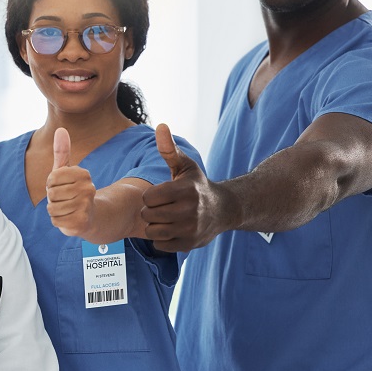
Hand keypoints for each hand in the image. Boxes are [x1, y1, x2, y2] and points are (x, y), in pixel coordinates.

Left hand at [45, 127, 96, 236]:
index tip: (61, 186)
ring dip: (55, 210)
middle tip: (64, 199)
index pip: (52, 177)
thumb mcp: (65, 171)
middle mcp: (88, 188)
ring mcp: (86, 206)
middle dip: (52, 198)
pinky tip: (68, 218)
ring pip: (52, 207)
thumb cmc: (72, 191)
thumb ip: (62, 151)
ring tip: (66, 208)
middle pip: (51, 193)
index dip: (51, 184)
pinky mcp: (81, 222)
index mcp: (83, 174)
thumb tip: (60, 129)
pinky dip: (57, 221)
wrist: (88, 217)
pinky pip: (55, 220)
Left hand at [141, 123, 226, 250]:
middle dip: (150, 211)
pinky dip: (161, 239)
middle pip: (148, 215)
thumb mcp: (185, 166)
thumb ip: (169, 149)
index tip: (158, 194)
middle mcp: (189, 210)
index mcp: (185, 190)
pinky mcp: (189, 244)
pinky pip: (160, 245)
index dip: (150, 196)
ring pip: (152, 231)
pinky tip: (170, 230)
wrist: (223, 210)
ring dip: (154, 226)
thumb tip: (160, 126)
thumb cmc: (197, 185)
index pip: (148, 197)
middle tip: (160, 207)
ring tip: (163, 218)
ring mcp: (190, 229)